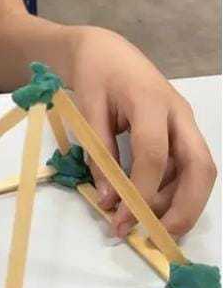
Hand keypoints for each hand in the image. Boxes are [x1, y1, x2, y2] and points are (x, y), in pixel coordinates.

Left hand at [68, 26, 216, 238]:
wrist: (106, 50)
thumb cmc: (95, 73)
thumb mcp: (87, 108)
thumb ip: (98, 153)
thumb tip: (107, 199)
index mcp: (151, 100)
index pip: (154, 153)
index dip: (140, 190)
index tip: (120, 218)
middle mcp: (178, 114)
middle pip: (200, 167)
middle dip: (185, 208)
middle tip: (158, 237)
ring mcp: (184, 123)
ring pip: (199, 172)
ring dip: (179, 204)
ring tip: (144, 226)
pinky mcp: (182, 133)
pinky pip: (186, 168)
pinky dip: (172, 192)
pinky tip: (146, 206)